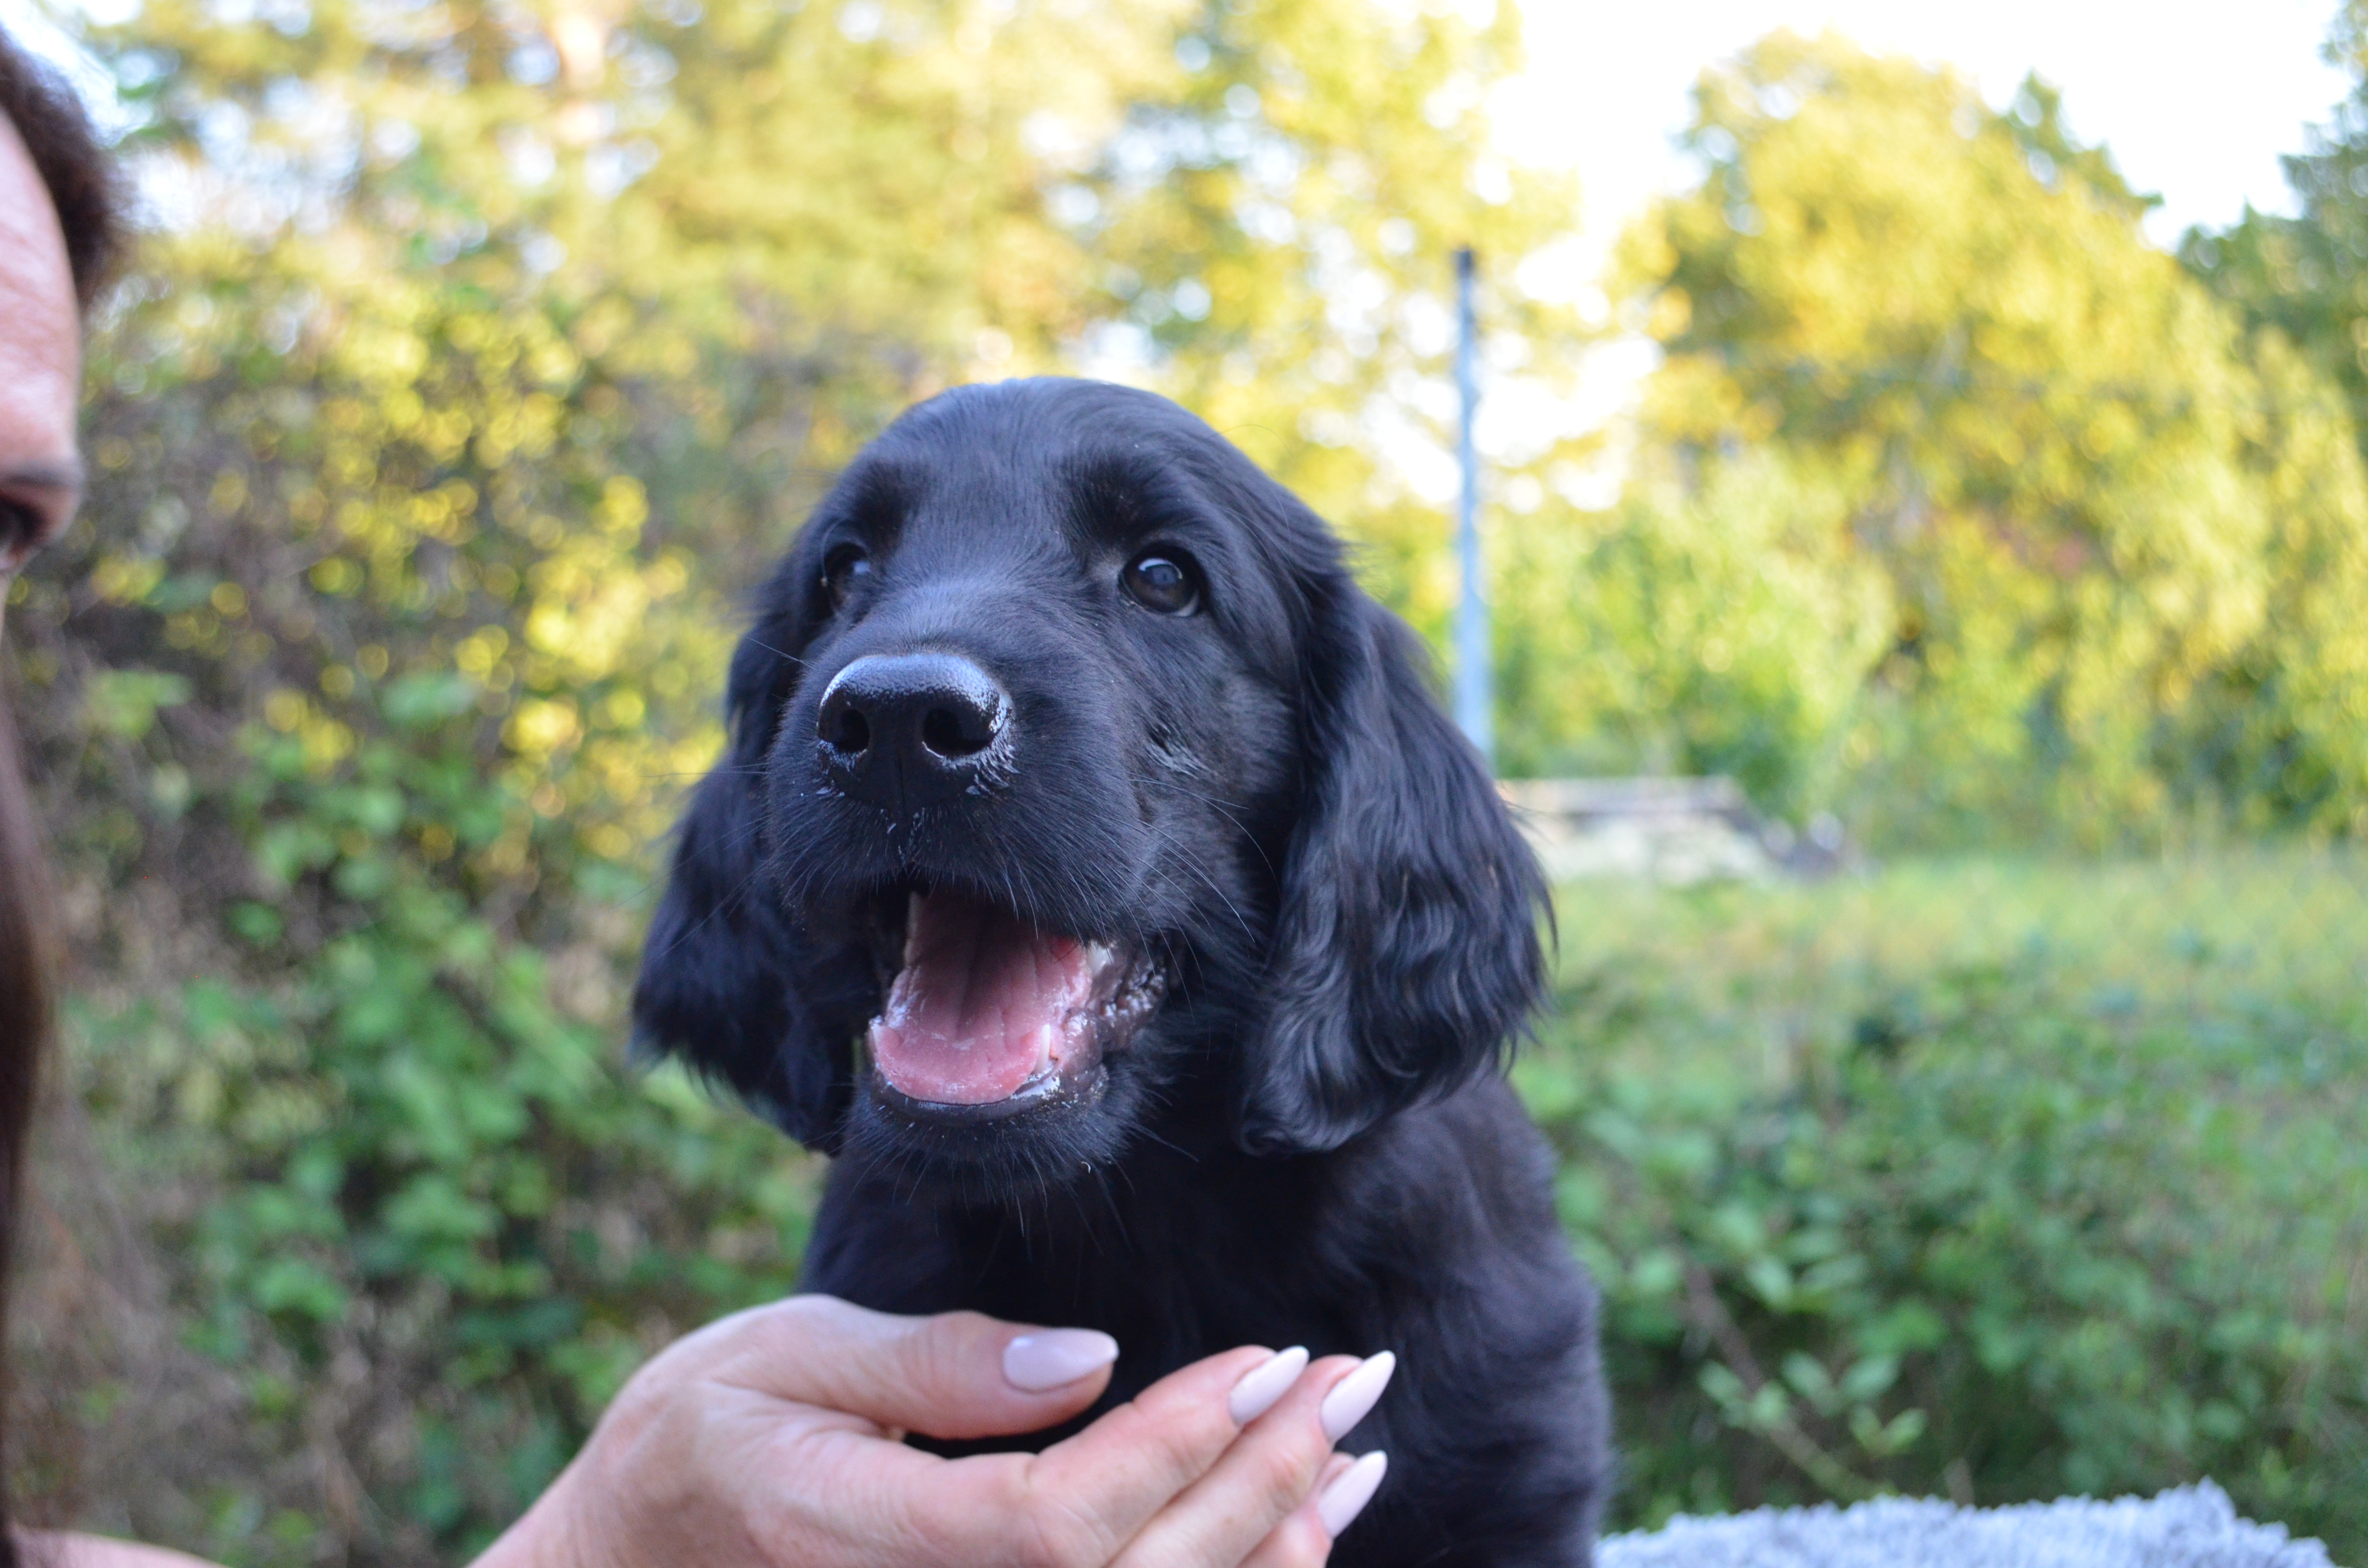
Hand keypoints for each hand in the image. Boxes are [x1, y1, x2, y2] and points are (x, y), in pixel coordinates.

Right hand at [475, 1294, 1392, 1567]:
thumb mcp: (779, 1358)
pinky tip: (1298, 1527)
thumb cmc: (700, 1442)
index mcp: (863, 1537)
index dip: (1179, 1446)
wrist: (638, 1563)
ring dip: (1274, 1541)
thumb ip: (931, 1369)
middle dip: (1267, 1479)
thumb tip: (1088, 1360)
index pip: (1058, 1522)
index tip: (1270, 1357)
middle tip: (1360, 1376)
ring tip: (1355, 1446)